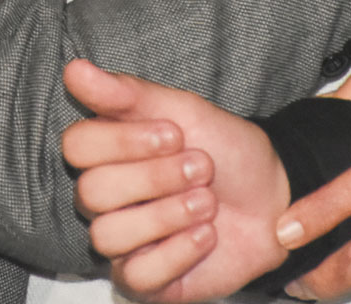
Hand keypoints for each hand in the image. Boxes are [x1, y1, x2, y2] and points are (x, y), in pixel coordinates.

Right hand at [62, 60, 288, 301]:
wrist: (276, 196)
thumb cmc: (226, 151)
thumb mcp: (181, 110)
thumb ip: (125, 93)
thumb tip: (75, 69)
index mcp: (108, 153)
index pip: (76, 147)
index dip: (123, 142)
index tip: (174, 134)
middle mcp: (107, 199)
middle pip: (92, 192)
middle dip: (156, 178)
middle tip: (202, 168)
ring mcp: (123, 243)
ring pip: (108, 236)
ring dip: (168, 215)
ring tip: (207, 204)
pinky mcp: (145, 281)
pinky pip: (137, 275)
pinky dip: (178, 253)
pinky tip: (206, 235)